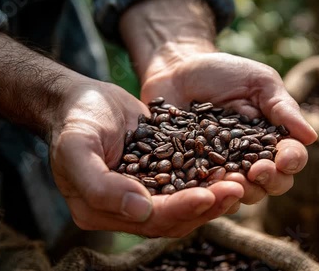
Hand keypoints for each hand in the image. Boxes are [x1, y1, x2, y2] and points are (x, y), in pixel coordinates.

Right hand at [48, 79, 243, 237]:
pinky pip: (188, 181)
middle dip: (207, 204)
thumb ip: (100, 185)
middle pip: (174, 217)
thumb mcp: (76, 149)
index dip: (180, 209)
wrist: (83, 99)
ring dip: (214, 195)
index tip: (208, 195)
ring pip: (186, 203)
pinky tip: (231, 166)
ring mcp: (146, 192)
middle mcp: (127, 209)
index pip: (149, 219)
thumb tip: (141, 211)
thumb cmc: (75, 121)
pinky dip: (209, 177)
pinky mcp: (161, 174)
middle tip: (237, 188)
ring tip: (242, 180)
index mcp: (102, 211)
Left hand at [139, 52, 316, 206]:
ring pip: (242, 193)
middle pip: (272, 183)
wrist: (177, 71)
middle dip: (270, 180)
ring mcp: (223, 169)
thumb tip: (311, 137)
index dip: (291, 161)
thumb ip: (283, 109)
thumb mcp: (258, 83)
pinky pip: (207, 193)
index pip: (291, 158)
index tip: (284, 158)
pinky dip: (210, 193)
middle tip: (258, 171)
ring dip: (242, 191)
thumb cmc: (222, 73)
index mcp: (272, 138)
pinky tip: (207, 187)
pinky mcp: (195, 175)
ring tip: (233, 181)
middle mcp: (252, 159)